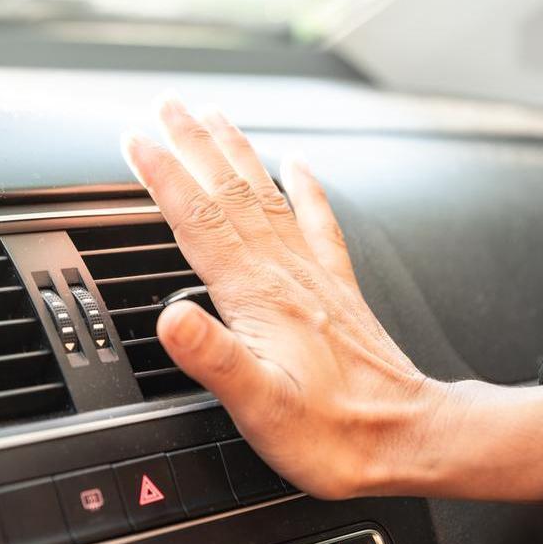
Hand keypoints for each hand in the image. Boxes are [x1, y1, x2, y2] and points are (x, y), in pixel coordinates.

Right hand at [120, 96, 455, 498]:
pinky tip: (299, 164)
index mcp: (260, 297)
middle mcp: (286, 274)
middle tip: (166, 104)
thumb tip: (170, 318)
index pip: (199, 220)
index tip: (136, 140)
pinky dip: (305, 186)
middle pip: (229, 192)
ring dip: (235, 151)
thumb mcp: (261, 407)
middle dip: (193, 144)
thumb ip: (214, 358)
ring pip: (265, 195)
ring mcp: (313, 276)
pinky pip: (317, 221)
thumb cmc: (334, 434)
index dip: (162, 177)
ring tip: (213, 116)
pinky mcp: (335, 288)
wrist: (407, 439)